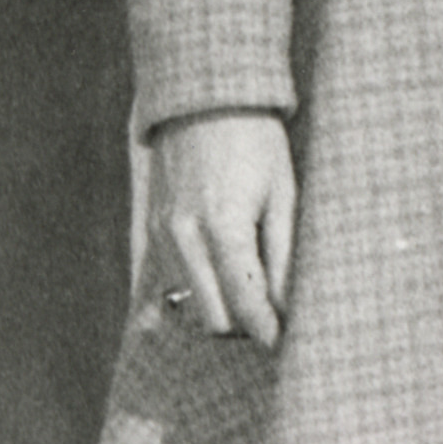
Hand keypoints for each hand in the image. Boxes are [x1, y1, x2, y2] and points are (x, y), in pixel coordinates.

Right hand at [139, 108, 297, 341]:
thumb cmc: (256, 145)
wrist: (203, 102)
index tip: (290, 341)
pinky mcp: (152, 233)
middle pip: (213, 319)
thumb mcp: (284, 195)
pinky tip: (224, 285)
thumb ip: (283, 256)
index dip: (269, 330)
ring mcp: (161, 237)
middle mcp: (182, 238)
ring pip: (191, 307)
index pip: (245, 304)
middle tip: (278, 317)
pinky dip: (199, 293)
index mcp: (221, 227)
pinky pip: (171, 285)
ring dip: (223, 312)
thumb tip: (289, 308)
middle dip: (246, 326)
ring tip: (257, 295)